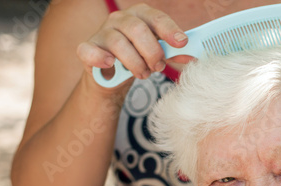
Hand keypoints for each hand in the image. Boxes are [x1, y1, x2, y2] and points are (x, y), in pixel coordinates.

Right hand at [76, 3, 191, 83]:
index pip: (156, 17)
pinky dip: (100, 58)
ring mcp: (102, 32)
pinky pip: (89, 50)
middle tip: (158, 67)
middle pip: (137, 30)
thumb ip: (175, 53)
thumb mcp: (160, 53)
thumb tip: (194, 56)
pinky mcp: (87, 48)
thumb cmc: (140, 57)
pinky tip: (111, 64)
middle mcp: (120, 19)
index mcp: (141, 15)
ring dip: (135, 64)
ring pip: (118, 43)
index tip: (181, 43)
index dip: (169, 30)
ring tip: (143, 74)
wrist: (114, 75)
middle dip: (152, 52)